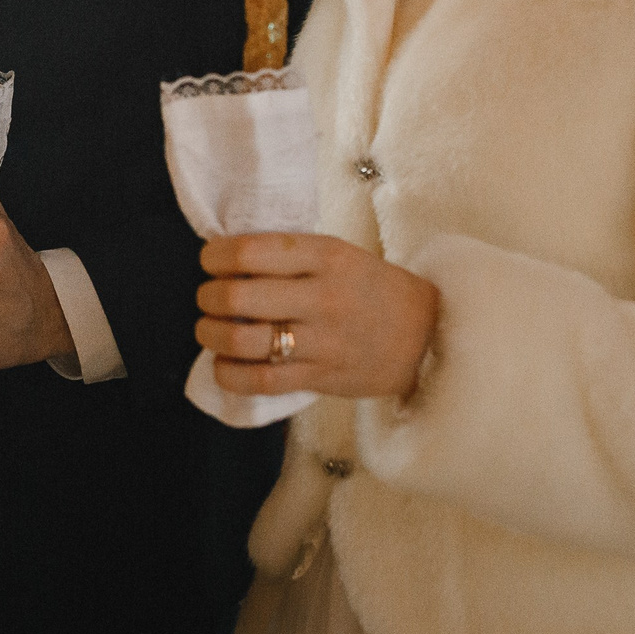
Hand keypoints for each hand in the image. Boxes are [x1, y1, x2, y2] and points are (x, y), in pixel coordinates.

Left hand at [196, 233, 438, 400]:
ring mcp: (322, 341)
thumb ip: (289, 255)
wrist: (427, 333)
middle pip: (239, 297)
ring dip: (211, 335)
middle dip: (208, 297)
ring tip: (207, 329)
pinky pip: (262, 381)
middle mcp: (322, 297)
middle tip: (207, 298)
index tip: (209, 261)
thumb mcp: (338, 254)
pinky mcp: (321, 378)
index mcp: (325, 256)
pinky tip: (222, 365)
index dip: (215, 257)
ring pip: (244, 342)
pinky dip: (229, 375)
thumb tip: (226, 259)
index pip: (250, 251)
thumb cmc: (371, 288)